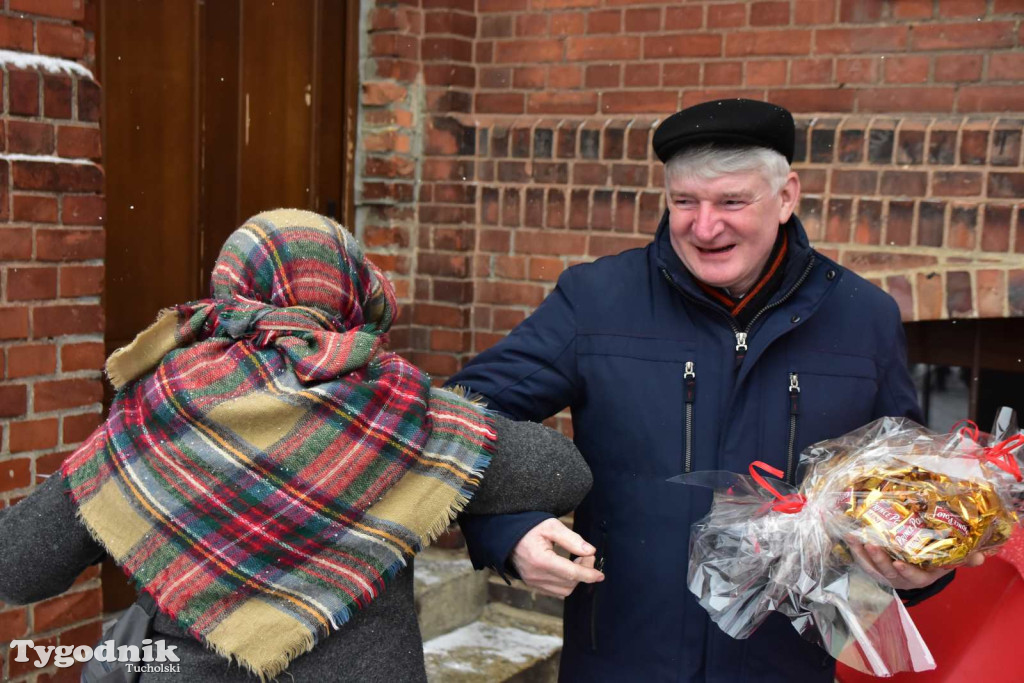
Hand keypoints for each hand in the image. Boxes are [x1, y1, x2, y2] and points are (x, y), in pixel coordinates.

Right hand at [510, 518, 604, 596]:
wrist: (506, 535)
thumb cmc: (528, 528)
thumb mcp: (550, 526)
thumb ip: (571, 539)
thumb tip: (590, 551)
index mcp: (540, 560)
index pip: (571, 573)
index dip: (588, 574)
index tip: (600, 575)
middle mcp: (535, 575)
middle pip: (570, 582)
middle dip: (584, 571)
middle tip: (587, 555)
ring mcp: (532, 582)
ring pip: (564, 590)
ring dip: (575, 579)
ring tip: (576, 561)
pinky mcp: (532, 584)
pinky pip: (555, 591)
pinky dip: (566, 583)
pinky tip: (567, 569)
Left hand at [846, 538, 984, 590]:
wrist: (919, 567)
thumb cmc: (934, 561)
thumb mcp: (950, 561)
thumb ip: (965, 559)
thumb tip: (981, 557)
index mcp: (922, 577)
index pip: (914, 577)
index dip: (906, 572)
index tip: (899, 563)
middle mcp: (902, 578)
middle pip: (889, 572)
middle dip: (879, 560)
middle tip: (872, 545)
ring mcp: (886, 574)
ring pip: (872, 567)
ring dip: (862, 554)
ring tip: (855, 539)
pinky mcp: (874, 568)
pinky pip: (862, 562)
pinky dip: (855, 550)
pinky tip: (849, 537)